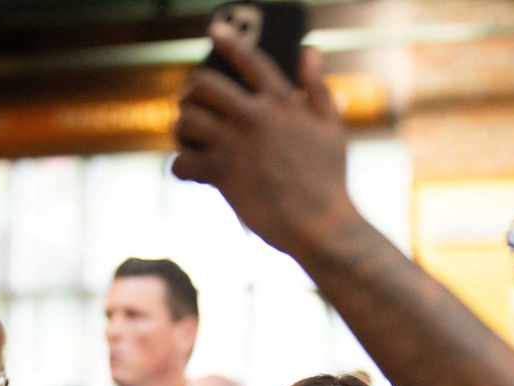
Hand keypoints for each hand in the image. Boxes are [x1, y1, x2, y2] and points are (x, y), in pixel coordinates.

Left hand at [172, 27, 355, 260]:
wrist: (320, 226)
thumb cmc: (329, 180)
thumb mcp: (333, 129)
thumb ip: (318, 88)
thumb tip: (309, 50)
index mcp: (282, 102)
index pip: (251, 61)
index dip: (231, 42)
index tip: (215, 31)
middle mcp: (255, 117)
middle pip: (203, 85)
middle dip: (190, 93)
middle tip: (189, 104)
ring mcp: (236, 145)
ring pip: (186, 120)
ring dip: (180, 129)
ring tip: (187, 139)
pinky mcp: (221, 174)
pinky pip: (182, 161)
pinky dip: (180, 166)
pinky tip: (190, 172)